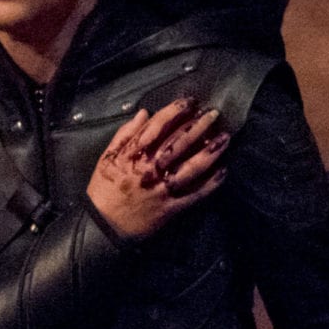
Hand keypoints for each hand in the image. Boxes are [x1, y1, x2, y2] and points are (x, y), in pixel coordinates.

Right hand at [85, 96, 230, 241]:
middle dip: (198, 127)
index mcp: (134, 155)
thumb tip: (144, 114)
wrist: (102, 226)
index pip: (158, 127)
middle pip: (178, 144)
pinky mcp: (169, 209)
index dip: (175, 112)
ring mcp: (161, 190)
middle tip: (214, 114)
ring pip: (190, 168)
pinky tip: (223, 172)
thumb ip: (125, 134)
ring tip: (225, 139)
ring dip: (210, 152)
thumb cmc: (103, 191)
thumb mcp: (106, 158)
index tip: (189, 102)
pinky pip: (194, 196)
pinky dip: (210, 184)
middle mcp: (150, 170)